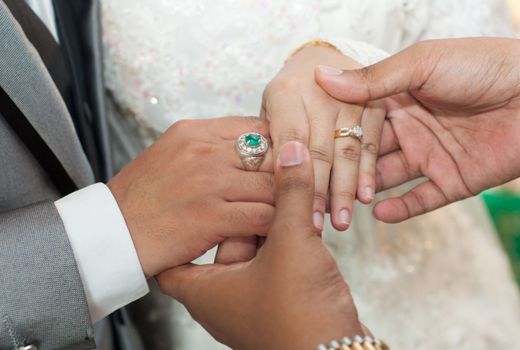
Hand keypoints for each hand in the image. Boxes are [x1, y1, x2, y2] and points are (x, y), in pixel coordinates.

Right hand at [107, 117, 274, 276]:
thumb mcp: (170, 155)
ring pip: (272, 186)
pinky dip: (273, 226)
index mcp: (194, 132)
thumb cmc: (142, 199)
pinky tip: (269, 233)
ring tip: (284, 217)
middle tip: (292, 195)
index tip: (279, 169)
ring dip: (283, 204)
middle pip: (270, 155)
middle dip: (285, 177)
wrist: (109, 233)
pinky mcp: (210, 217)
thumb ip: (209, 148)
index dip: (276, 149)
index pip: (258, 128)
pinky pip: (262, 216)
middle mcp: (203, 151)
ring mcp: (208, 182)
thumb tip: (250, 149)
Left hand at [157, 141, 365, 349]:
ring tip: (283, 191)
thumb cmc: (297, 315)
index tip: (194, 193)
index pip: (174, 253)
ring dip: (268, 222)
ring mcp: (250, 300)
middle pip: (221, 240)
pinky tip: (302, 218)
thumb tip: (292, 152)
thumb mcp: (290, 242)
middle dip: (240, 210)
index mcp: (204, 289)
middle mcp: (222, 296)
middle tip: (253, 179)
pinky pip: (274, 260)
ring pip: (252, 248)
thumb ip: (289, 193)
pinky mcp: (277, 300)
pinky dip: (284, 240)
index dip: (184, 222)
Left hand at [262, 45, 384, 230]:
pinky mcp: (373, 105)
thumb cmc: (287, 94)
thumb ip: (270, 138)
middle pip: (319, 151)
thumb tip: (266, 185)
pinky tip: (366, 197)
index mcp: (285, 93)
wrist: (321, 57)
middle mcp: (319, 93)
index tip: (292, 212)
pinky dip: (368, 172)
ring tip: (342, 221)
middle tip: (316, 227)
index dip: (293, 180)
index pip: (290, 142)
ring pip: (347, 151)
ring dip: (345, 189)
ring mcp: (349, 98)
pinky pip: (370, 144)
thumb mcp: (269, 108)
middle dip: (319, 193)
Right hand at [316, 38, 519, 222]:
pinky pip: (421, 199)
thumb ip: (372, 78)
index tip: (302, 152)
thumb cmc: (483, 66)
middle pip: (366, 154)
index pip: (355, 122)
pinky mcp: (452, 180)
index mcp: (398, 98)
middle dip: (341, 172)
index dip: (332, 137)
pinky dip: (400, 209)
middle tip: (313, 190)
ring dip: (362, 192)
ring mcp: (429, 156)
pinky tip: (377, 213)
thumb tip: (321, 76)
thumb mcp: (422, 64)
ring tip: (337, 208)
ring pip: (386, 179)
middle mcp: (409, 128)